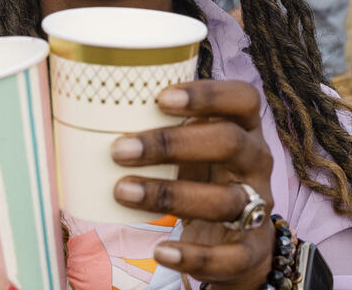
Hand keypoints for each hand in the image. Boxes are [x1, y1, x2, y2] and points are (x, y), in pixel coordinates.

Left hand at [112, 81, 274, 288]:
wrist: (239, 243)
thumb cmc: (204, 179)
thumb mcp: (194, 151)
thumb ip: (164, 131)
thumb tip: (93, 114)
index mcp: (244, 129)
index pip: (243, 99)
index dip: (207, 94)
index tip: (160, 98)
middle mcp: (256, 163)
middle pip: (229, 142)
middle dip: (172, 144)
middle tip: (120, 150)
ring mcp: (258, 206)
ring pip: (225, 199)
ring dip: (170, 195)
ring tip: (123, 192)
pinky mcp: (251, 249)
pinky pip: (230, 256)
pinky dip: (194, 255)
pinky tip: (161, 251)